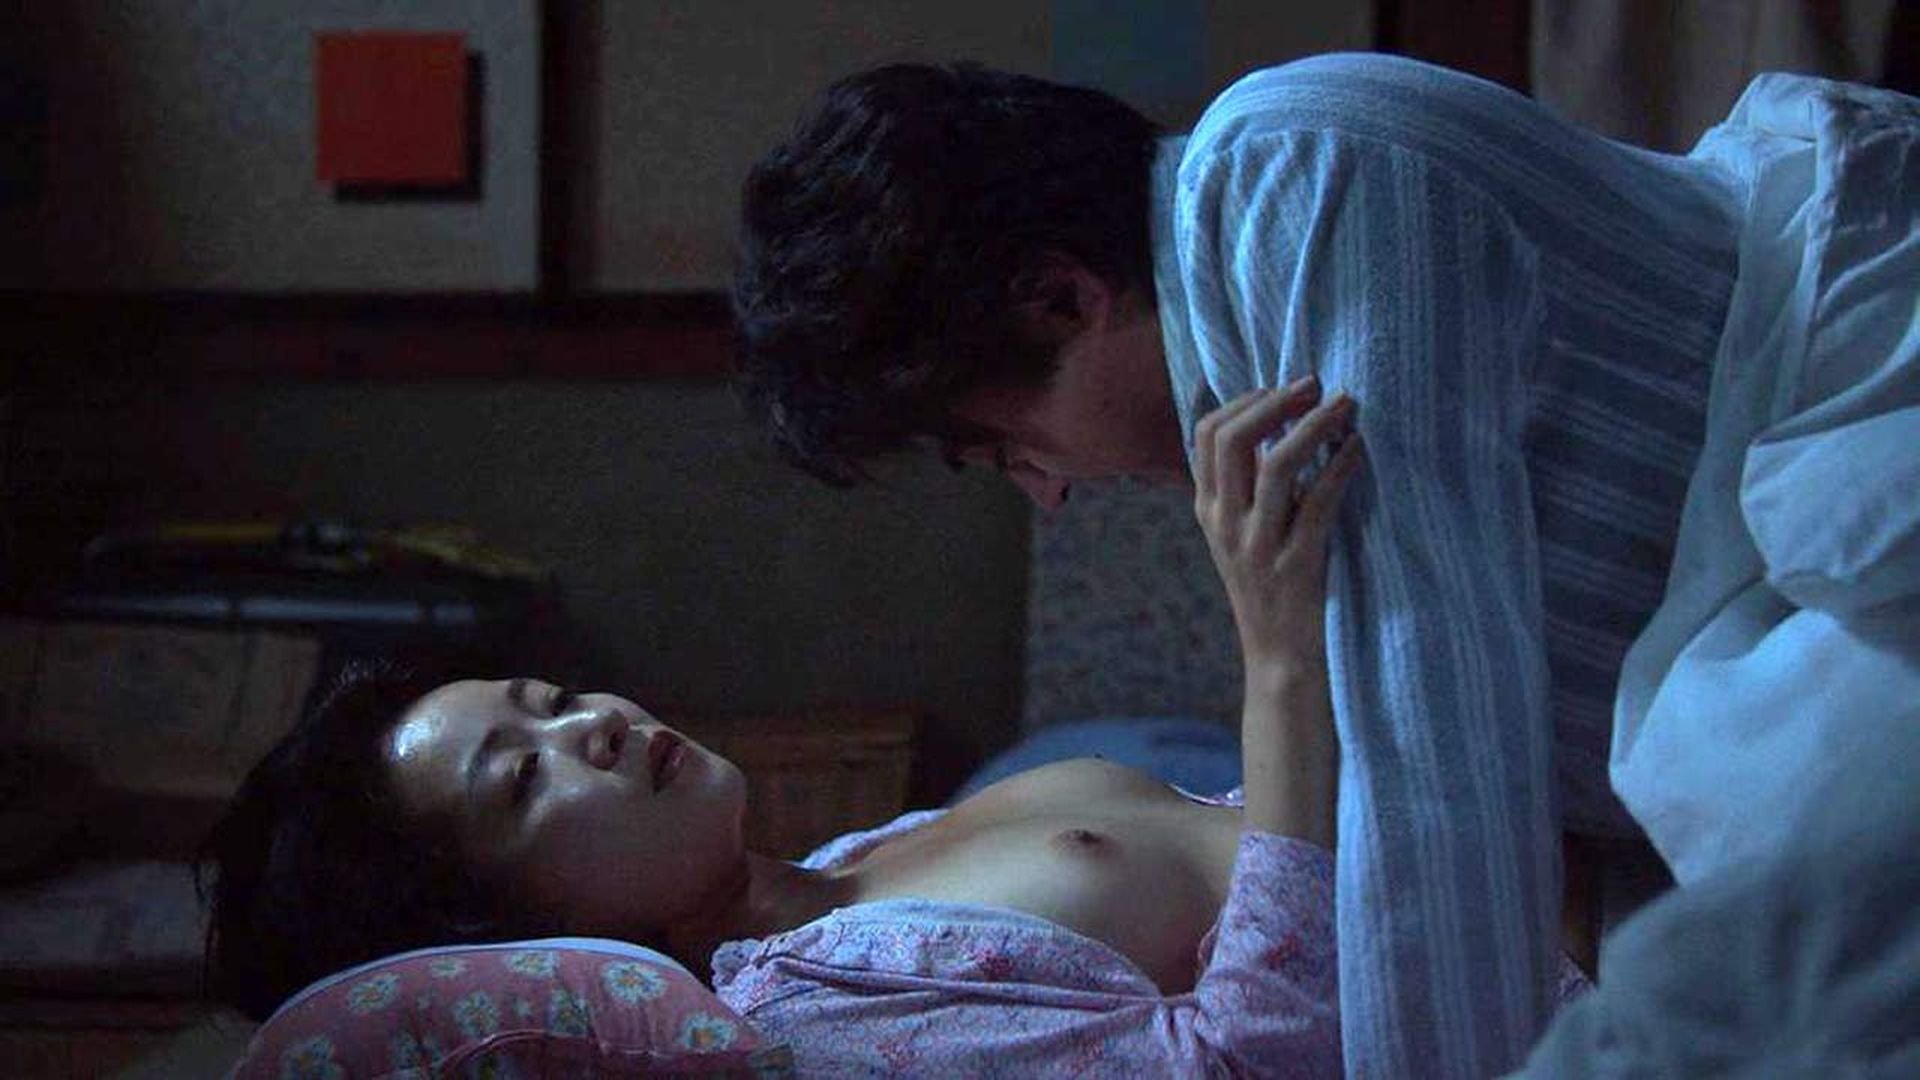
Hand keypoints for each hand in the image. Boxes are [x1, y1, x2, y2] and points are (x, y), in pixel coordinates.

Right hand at [1195, 379, 1362, 846]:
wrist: (1279, 662)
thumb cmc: (1271, 590)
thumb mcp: (1242, 536)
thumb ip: (1247, 487)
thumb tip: (1278, 423)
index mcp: (1208, 511)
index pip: (1207, 434)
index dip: (1247, 399)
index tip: (1285, 388)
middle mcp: (1225, 524)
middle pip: (1233, 438)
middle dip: (1277, 400)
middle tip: (1317, 385)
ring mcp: (1257, 545)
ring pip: (1276, 464)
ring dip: (1315, 425)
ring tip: (1348, 406)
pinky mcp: (1295, 565)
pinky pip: (1318, 502)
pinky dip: (1342, 468)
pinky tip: (1361, 451)